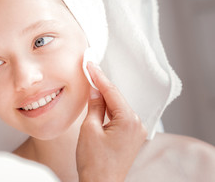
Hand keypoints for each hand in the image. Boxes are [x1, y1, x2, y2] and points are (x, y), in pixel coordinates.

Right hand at [76, 62, 146, 181]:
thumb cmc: (94, 163)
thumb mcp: (89, 129)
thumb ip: (94, 106)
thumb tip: (95, 90)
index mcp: (129, 121)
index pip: (111, 92)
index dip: (99, 76)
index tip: (90, 64)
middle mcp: (137, 125)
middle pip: (117, 98)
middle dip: (102, 85)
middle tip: (90, 70)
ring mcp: (136, 132)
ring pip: (118, 107)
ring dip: (105, 97)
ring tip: (92, 84)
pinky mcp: (131, 137)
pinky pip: (120, 117)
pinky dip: (109, 109)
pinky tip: (99, 103)